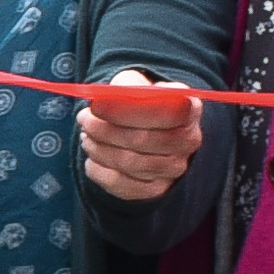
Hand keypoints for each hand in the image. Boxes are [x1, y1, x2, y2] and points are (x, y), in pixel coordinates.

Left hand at [77, 69, 202, 204]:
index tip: (95, 105)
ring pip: (129, 163)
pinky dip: (99, 170)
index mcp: (189, 108)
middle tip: (83, 119)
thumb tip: (103, 99)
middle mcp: (189, 141)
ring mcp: (175, 168)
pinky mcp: (157, 189)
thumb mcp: (133, 84)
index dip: (127, 110)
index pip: (167, 111)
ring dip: (98, 148)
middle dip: (104, 129)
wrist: (144, 128)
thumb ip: (123, 88)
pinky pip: (121, 184)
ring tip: (86, 136)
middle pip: (143, 140)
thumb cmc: (137, 102)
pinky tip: (92, 157)